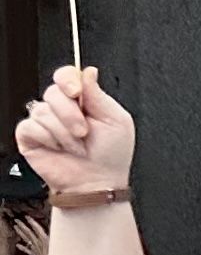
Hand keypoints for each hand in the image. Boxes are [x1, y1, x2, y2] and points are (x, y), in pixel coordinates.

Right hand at [17, 68, 131, 200]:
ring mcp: (45, 122)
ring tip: (77, 146)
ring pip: (43, 110)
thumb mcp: (115, 120)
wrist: (97, 182)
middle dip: (71, 114)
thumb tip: (88, 72)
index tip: (76, 92)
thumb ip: (98, 95)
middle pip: (53, 91)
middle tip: (84, 132)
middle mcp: (62, 108)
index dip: (67, 79)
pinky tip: (59, 149)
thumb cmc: (110, 154)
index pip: (66, 75)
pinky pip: (30, 126)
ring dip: (64, 132)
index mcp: (83, 100)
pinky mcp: (30, 137)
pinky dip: (48, 139)